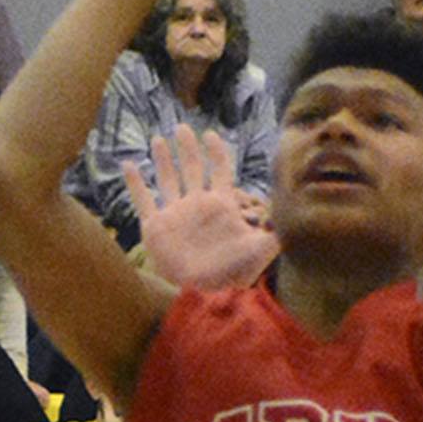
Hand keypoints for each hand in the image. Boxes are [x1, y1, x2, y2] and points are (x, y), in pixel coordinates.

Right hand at [125, 128, 279, 291]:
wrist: (202, 292)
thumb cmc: (233, 272)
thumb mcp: (260, 248)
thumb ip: (276, 227)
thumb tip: (294, 211)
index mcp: (220, 204)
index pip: (219, 170)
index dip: (216, 151)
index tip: (211, 135)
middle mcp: (196, 204)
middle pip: (191, 168)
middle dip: (187, 148)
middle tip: (183, 128)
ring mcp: (175, 214)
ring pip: (167, 179)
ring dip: (163, 159)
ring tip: (158, 139)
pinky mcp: (155, 226)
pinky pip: (143, 200)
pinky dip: (134, 183)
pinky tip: (128, 164)